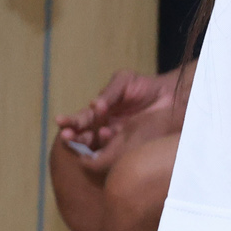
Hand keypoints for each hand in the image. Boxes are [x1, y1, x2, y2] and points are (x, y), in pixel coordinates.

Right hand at [56, 68, 181, 160]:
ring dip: (89, 142)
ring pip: (97, 145)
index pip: (81, 119)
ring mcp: (116, 137)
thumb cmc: (144, 86)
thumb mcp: (124, 81)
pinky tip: (107, 134)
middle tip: (68, 135)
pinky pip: (115, 149)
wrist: (170, 94)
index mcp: (99, 112)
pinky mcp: (130, 144)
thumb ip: (109, 92)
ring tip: (89, 136)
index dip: (70, 122)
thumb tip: (95, 105)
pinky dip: (108, 145)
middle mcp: (104, 126)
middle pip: (84, 135)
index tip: (60, 121)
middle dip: (74, 135)